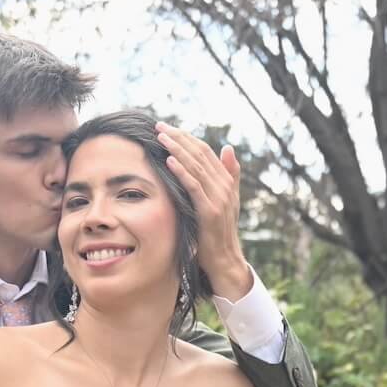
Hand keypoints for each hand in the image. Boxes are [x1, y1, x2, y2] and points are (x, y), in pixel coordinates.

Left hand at [155, 122, 251, 300]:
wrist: (224, 260)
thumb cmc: (217, 233)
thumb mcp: (224, 202)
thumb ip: (228, 175)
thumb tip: (228, 148)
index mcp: (226, 182)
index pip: (205, 151)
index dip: (186, 137)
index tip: (168, 128)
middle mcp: (225, 187)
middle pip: (200, 154)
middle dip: (178, 138)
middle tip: (158, 126)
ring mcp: (219, 199)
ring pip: (196, 167)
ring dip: (177, 150)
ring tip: (160, 137)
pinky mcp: (210, 212)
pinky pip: (195, 186)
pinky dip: (182, 172)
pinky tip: (169, 160)